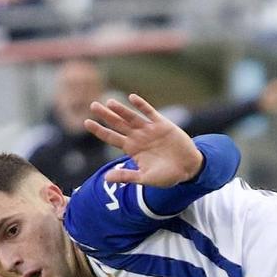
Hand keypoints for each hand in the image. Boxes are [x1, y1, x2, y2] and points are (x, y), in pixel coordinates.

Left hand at [84, 94, 203, 186]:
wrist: (189, 168)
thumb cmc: (167, 176)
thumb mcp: (145, 178)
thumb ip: (127, 176)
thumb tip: (106, 178)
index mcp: (132, 149)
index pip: (111, 137)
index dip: (99, 130)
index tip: (86, 123)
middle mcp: (138, 137)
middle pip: (118, 124)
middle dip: (105, 115)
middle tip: (93, 105)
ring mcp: (149, 130)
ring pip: (132, 117)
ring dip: (121, 110)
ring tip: (109, 102)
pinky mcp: (162, 124)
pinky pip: (150, 113)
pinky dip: (142, 105)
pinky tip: (132, 98)